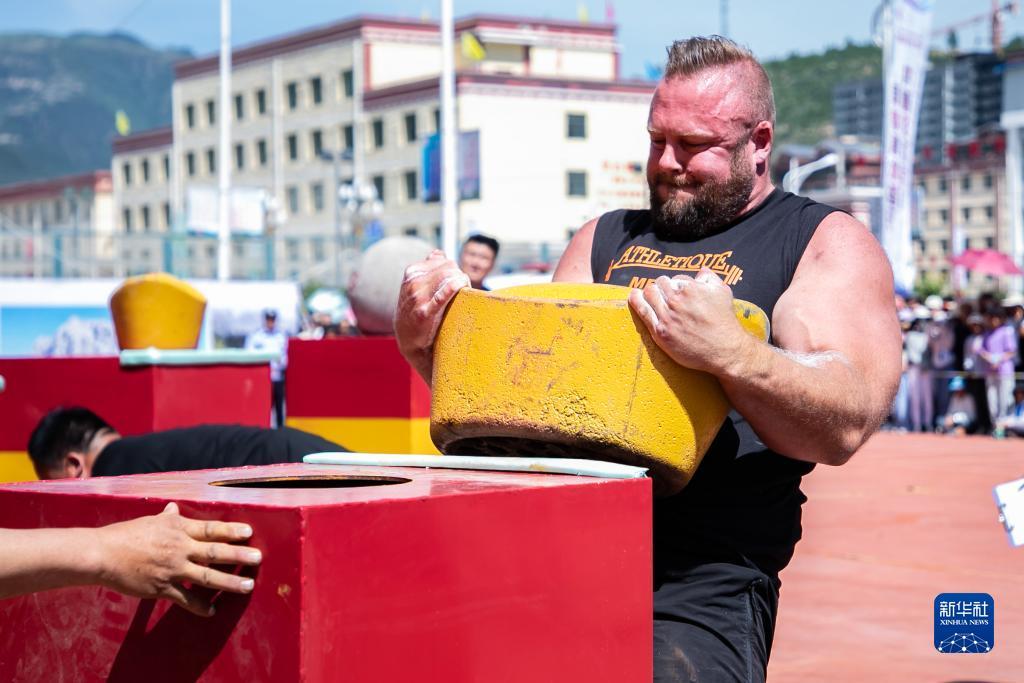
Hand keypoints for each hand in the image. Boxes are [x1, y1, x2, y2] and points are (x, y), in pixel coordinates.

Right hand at [94, 502, 261, 616]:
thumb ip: (168, 518)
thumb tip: (174, 508)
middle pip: (215, 552)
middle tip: (258, 558)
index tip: (249, 533)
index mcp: (177, 528)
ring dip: (229, 582)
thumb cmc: (125, 535)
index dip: (231, 530)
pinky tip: (212, 611)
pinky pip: (185, 598)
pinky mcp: (162, 588)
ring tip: (247, 586)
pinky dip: (199, 606)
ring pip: (207, 576)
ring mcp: (172, 569)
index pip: (211, 529)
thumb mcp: (150, 521)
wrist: (102, 554)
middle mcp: (179, 548)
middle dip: (239, 555)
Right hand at [393, 250, 469, 379]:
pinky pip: (443, 294)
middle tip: (464, 290)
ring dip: (462, 284)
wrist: (408, 340)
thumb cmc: (417, 310)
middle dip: (460, 277)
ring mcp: (417, 297)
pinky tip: (462, 287)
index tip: (458, 282)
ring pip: (449, 278)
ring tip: (463, 294)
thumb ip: (428, 268)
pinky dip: (454, 287)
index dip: (455, 271)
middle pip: (449, 268)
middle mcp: (413, 282)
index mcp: (412, 272)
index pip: (444, 261)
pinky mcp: (424, 313)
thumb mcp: (416, 286)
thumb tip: (439, 253)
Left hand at [627, 267, 749, 374]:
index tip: (679, 290)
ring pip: (649, 294)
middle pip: (660, 284)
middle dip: (662, 286)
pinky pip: (643, 311)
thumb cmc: (725, 321)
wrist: (724, 350)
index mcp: (690, 288)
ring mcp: (666, 316)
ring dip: (650, 291)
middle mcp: (676, 301)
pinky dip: (636, 300)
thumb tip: (700, 271)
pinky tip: (634, 295)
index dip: (677, 284)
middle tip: (665, 293)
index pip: (675, 278)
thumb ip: (710, 278)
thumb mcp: (723, 292)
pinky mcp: (660, 332)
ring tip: (650, 293)